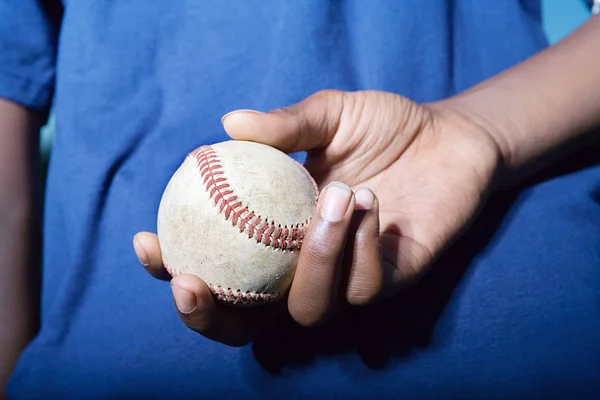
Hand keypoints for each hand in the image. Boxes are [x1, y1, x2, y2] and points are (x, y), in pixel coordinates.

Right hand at [133, 90, 502, 345]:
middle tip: (192, 281)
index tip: (149, 241)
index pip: (216, 266)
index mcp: (275, 233)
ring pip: (309, 311)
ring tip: (336, 194)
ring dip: (312, 259)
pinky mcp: (389, 283)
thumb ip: (284, 124)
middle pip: (245, 323)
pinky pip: (362, 289)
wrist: (448, 136)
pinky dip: (359, 247)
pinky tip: (371, 203)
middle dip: (209, 316)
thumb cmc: (385, 126)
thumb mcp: (329, 113)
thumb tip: (227, 123)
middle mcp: (303, 266)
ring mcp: (344, 280)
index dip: (173, 267)